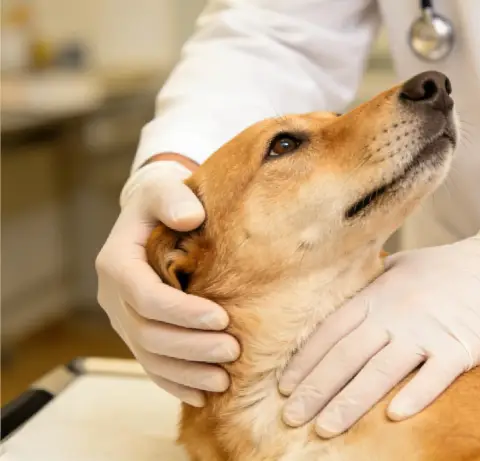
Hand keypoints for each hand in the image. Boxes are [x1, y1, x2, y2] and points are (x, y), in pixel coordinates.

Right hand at [95, 159, 239, 406]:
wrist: (155, 220)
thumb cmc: (165, 203)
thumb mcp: (165, 189)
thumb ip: (173, 198)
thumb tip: (190, 216)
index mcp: (117, 263)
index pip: (145, 297)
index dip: (181, 312)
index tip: (220, 318)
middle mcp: (114, 297)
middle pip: (149, 334)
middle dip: (192, 347)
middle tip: (233, 351)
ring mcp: (123, 321)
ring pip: (150, 357)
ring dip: (187, 372)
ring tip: (225, 380)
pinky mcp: (138, 336)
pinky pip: (153, 367)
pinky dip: (177, 384)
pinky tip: (205, 397)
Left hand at [277, 215, 479, 436]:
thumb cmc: (450, 268)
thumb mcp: (403, 266)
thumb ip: (370, 286)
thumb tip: (340, 303)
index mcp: (379, 294)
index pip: (332, 330)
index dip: (306, 361)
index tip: (284, 388)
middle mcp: (397, 312)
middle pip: (347, 356)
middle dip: (316, 389)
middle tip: (291, 418)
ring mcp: (429, 330)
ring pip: (382, 371)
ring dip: (350, 402)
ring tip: (325, 428)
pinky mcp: (462, 346)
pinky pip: (435, 375)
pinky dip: (415, 395)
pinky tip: (394, 418)